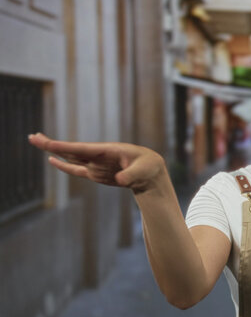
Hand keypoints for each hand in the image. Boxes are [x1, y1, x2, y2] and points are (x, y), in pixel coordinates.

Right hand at [28, 133, 165, 192]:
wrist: (152, 174)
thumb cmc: (149, 168)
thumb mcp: (143, 171)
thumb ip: (131, 175)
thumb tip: (120, 179)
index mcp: (108, 150)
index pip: (82, 148)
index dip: (65, 146)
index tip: (48, 143)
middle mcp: (99, 155)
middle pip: (71, 150)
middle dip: (52, 144)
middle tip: (32, 137)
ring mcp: (96, 164)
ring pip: (70, 157)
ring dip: (54, 151)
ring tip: (36, 141)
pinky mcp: (96, 173)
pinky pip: (76, 169)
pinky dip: (64, 165)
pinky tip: (52, 160)